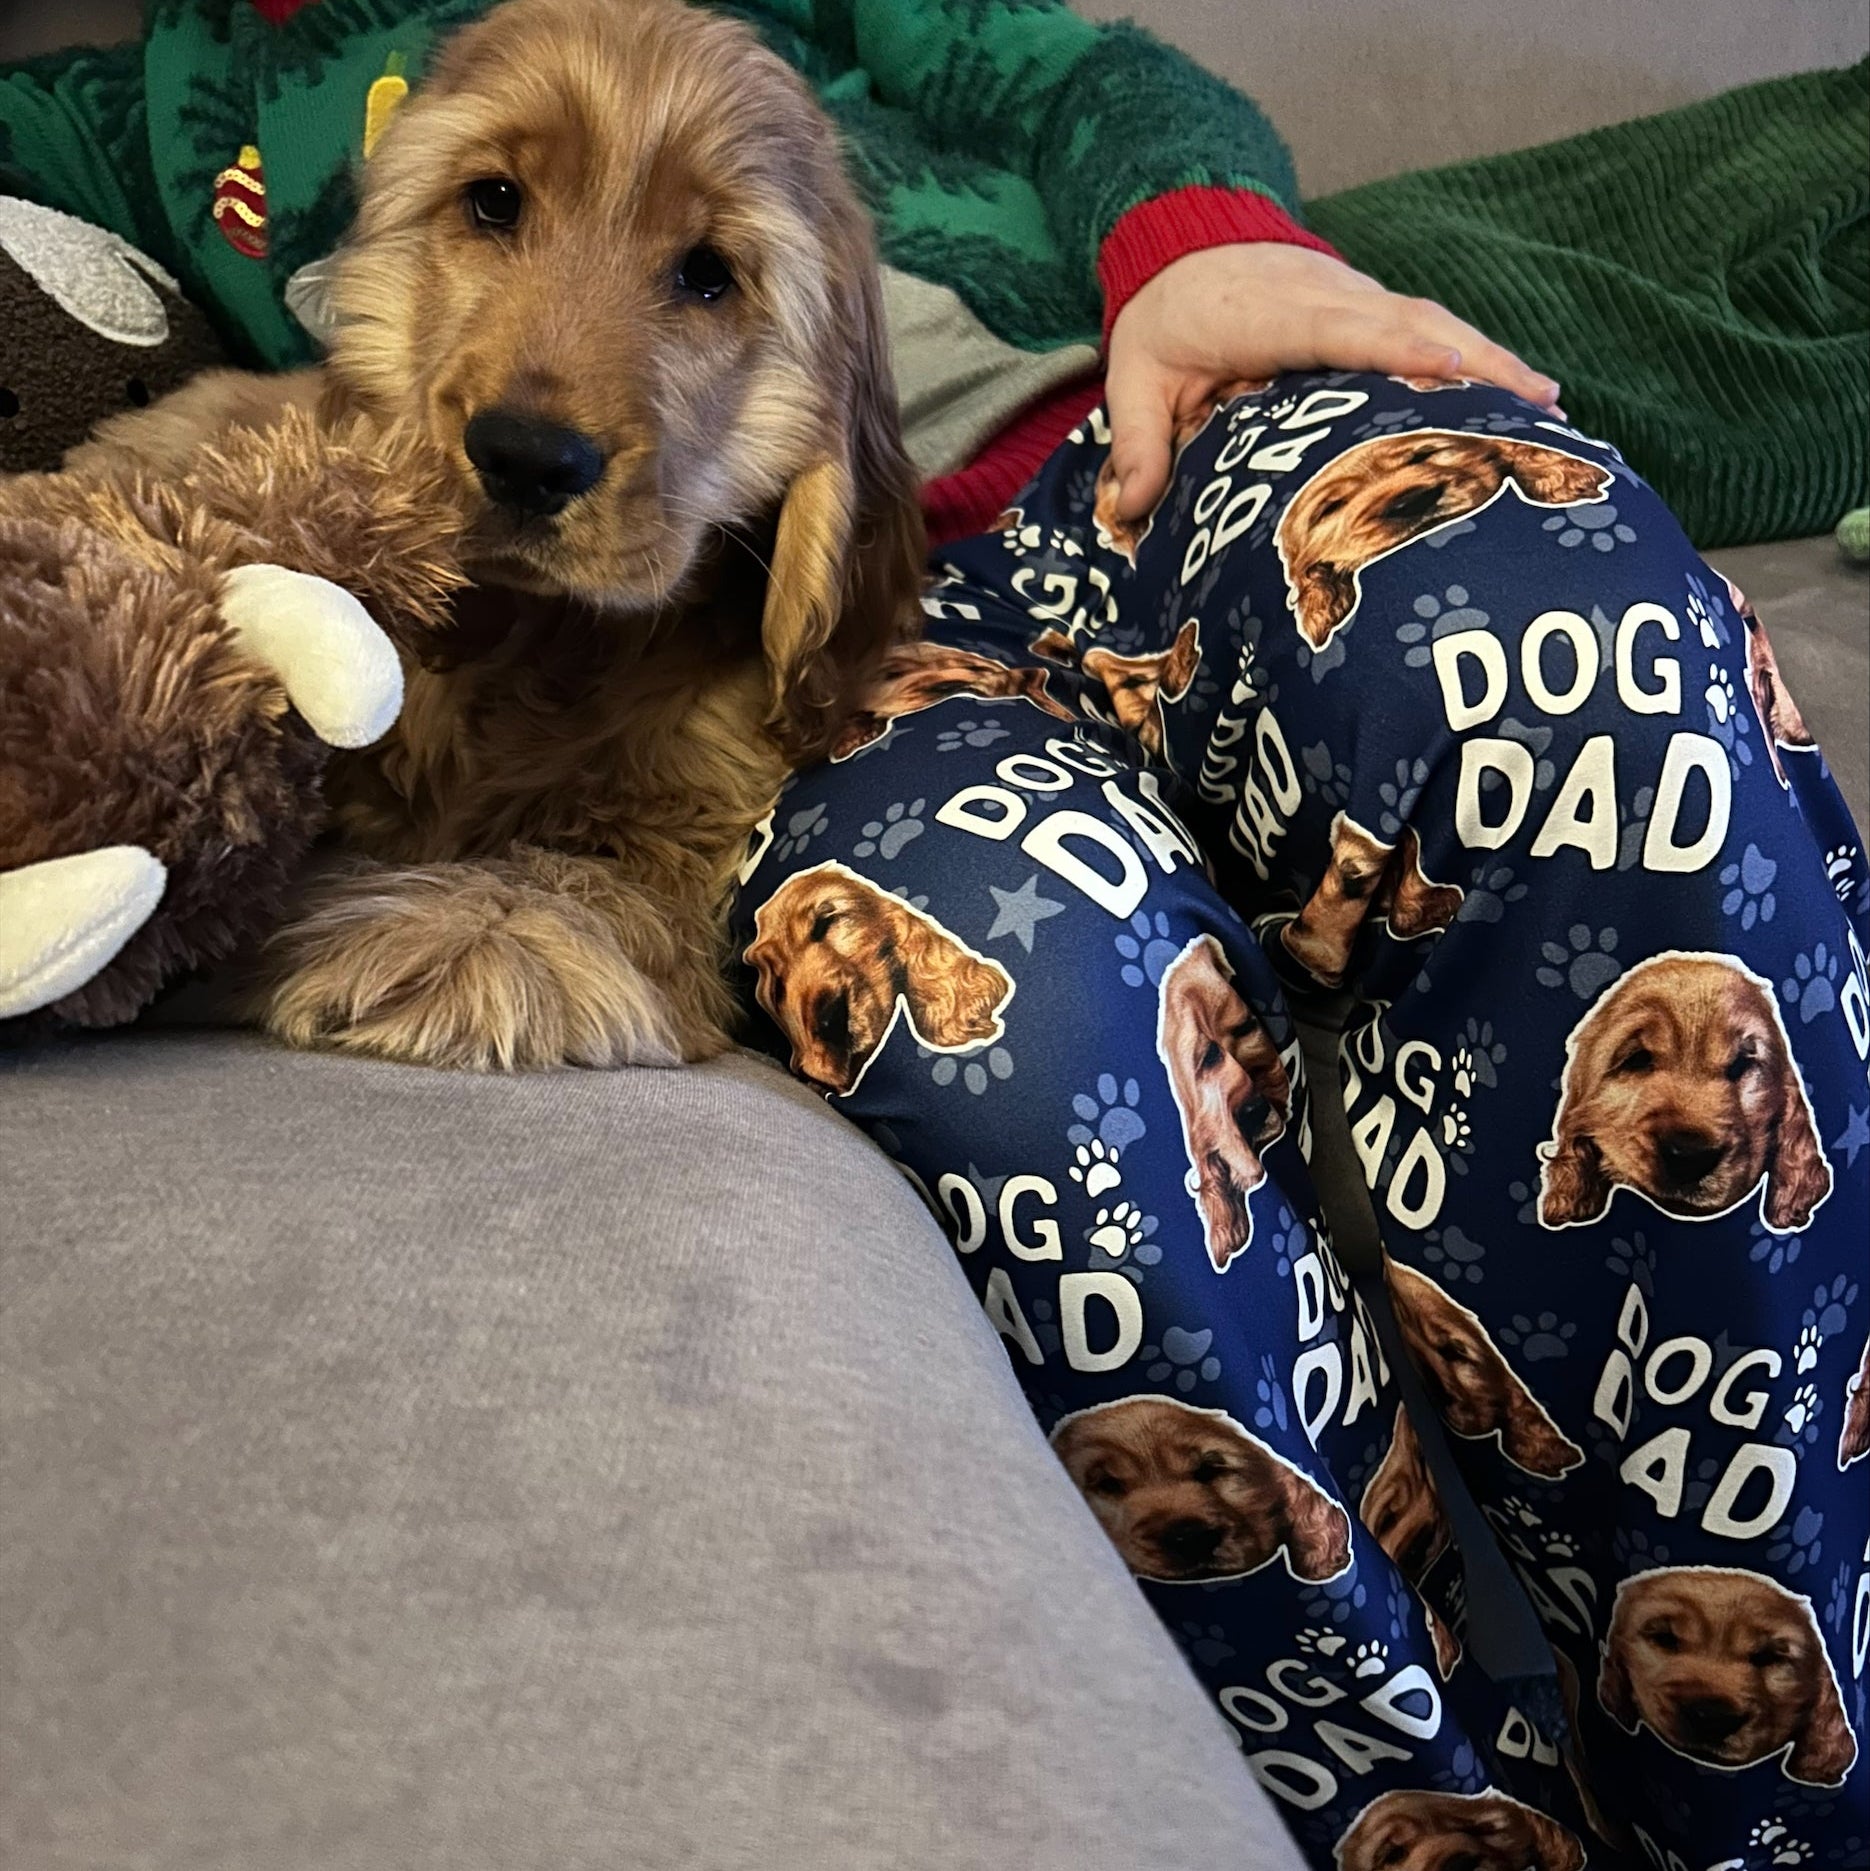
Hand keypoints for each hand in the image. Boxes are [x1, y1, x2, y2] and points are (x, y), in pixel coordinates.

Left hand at [1104, 243, 1563, 522]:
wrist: (1182, 242)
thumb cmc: (1164, 320)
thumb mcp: (1133, 380)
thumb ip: (1137, 443)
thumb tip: (1131, 511)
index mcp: (1267, 313)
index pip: (1336, 328)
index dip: (1392, 345)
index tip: (1444, 365)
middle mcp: (1325, 296)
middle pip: (1409, 323)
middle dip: (1473, 361)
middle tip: (1534, 407)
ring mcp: (1355, 296)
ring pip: (1433, 323)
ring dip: (1490, 360)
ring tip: (1547, 408)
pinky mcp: (1371, 306)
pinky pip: (1430, 329)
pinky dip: (1476, 357)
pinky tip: (1521, 392)